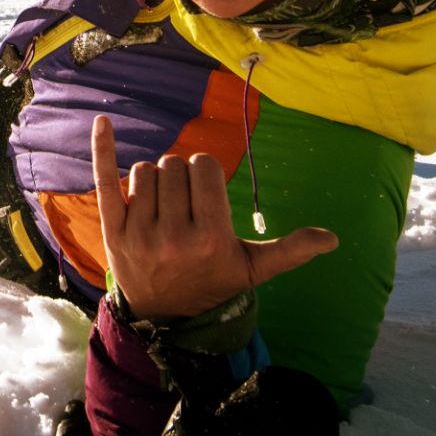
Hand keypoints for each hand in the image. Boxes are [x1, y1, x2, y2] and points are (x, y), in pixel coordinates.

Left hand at [88, 115, 333, 319]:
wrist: (163, 314)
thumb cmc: (213, 282)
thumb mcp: (253, 269)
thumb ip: (290, 251)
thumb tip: (332, 238)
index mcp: (211, 238)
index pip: (203, 168)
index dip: (205, 170)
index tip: (206, 189)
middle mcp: (173, 235)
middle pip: (173, 166)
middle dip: (181, 174)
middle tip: (185, 201)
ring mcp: (138, 233)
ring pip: (144, 171)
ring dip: (154, 179)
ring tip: (163, 205)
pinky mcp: (112, 231)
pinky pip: (105, 181)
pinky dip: (103, 149)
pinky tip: (103, 122)